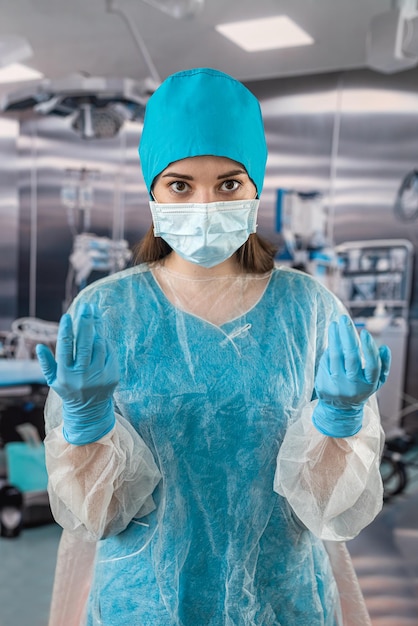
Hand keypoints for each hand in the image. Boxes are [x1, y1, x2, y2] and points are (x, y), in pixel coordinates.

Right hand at [36, 303, 118, 444]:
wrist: (89, 411)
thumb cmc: (69, 390)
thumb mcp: (53, 380)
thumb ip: (46, 363)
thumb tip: (39, 347)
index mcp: (65, 375)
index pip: (65, 348)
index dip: (66, 331)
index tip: (68, 316)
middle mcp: (82, 375)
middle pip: (85, 343)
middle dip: (86, 323)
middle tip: (87, 307)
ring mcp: (99, 376)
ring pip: (99, 346)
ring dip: (97, 329)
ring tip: (93, 315)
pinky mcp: (112, 376)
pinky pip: (110, 353)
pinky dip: (105, 341)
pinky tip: (101, 332)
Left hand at [312, 315, 390, 437]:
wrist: (340, 410)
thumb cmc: (361, 388)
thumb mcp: (376, 381)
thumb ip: (383, 365)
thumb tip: (384, 348)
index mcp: (369, 383)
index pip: (372, 365)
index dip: (369, 349)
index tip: (365, 333)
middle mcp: (353, 384)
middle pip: (351, 357)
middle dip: (347, 336)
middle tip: (344, 319)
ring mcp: (337, 384)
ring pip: (335, 357)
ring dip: (334, 338)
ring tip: (334, 324)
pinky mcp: (324, 383)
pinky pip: (327, 361)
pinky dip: (329, 348)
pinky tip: (332, 337)